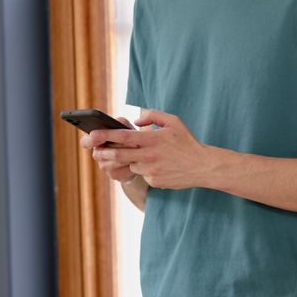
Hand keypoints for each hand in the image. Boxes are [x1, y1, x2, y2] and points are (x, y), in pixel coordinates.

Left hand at [88, 108, 213, 189]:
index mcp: (152, 139)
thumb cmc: (187, 141)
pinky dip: (144, 169)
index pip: (123, 136)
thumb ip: (153, 115)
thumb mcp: (173, 121)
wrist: (203, 166)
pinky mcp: (155, 181)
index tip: (93, 134)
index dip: (106, 135)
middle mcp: (150, 155)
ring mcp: (151, 170)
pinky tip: (158, 166)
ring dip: (131, 160)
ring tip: (145, 155)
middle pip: (119, 154)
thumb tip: (136, 120)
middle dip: (104, 152)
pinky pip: (142, 174)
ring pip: (131, 164)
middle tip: (95, 151)